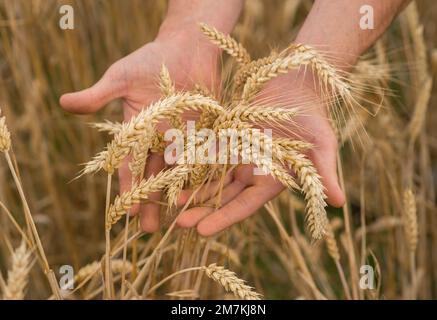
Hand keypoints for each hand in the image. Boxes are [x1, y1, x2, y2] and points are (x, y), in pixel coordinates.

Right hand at [60, 29, 219, 231]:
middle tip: (149, 229)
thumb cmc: (151, 60)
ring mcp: (184, 138)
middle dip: (152, 202)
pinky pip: (206, 157)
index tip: (128, 212)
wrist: (187, 48)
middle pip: (155, 176)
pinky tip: (206, 197)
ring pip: (180, 173)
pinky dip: (205, 176)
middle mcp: (160, 140)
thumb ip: (100, 95)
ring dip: (178, 196)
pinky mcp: (208, 132)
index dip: (129, 188)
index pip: (131, 165)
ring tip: (178, 220)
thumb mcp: (122, 77)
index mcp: (138, 132)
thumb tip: (63, 102)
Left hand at [177, 72, 345, 235]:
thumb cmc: (313, 118)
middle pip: (223, 197)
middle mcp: (251, 172)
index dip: (224, 218)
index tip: (202, 232)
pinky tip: (172, 171)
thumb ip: (324, 174)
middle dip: (202, 210)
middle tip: (178, 222)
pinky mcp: (227, 137)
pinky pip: (205, 153)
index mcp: (270, 180)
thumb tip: (340, 204)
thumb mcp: (321, 146)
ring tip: (170, 202)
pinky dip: (190, 163)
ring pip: (211, 178)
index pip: (244, 205)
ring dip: (192, 190)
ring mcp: (237, 155)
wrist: (298, 87)